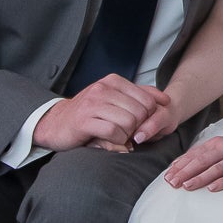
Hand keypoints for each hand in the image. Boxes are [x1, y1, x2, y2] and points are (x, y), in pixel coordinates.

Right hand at [35, 75, 170, 154]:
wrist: (56, 123)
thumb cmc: (89, 113)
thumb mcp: (114, 99)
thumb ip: (139, 96)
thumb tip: (166, 100)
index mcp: (113, 81)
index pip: (147, 98)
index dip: (148, 116)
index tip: (139, 124)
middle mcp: (103, 88)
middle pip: (140, 111)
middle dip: (138, 127)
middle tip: (128, 132)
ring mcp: (93, 103)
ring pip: (129, 121)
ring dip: (127, 134)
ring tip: (118, 136)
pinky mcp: (85, 120)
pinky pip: (114, 132)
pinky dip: (117, 141)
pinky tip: (111, 140)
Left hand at [164, 128, 222, 191]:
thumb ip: (208, 154)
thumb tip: (185, 164)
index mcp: (218, 143)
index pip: (194, 154)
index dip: (180, 165)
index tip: (167, 176)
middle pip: (201, 161)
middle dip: (184, 172)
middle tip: (171, 183)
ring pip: (215, 168)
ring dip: (199, 177)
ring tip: (186, 186)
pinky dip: (222, 181)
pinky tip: (212, 188)